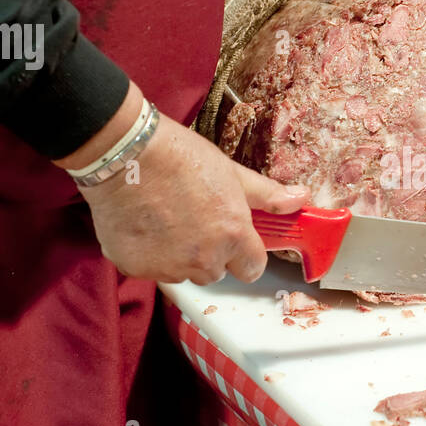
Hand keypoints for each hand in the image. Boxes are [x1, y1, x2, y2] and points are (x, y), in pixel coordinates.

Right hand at [57, 84, 308, 283]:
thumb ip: (265, 195)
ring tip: (164, 218)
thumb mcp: (230, 172)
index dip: (244, 254)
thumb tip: (300, 200)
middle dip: (209, 252)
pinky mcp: (136, 268)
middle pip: (215, 271)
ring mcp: (168, 267)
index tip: (233, 238)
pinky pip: (150, 269)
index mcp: (232, 237)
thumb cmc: (180, 157)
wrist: (124, 153)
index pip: (252, 269)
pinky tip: (142, 223)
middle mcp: (203, 260)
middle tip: (193, 218)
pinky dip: (147, 253)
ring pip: (182, 272)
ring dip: (177, 255)